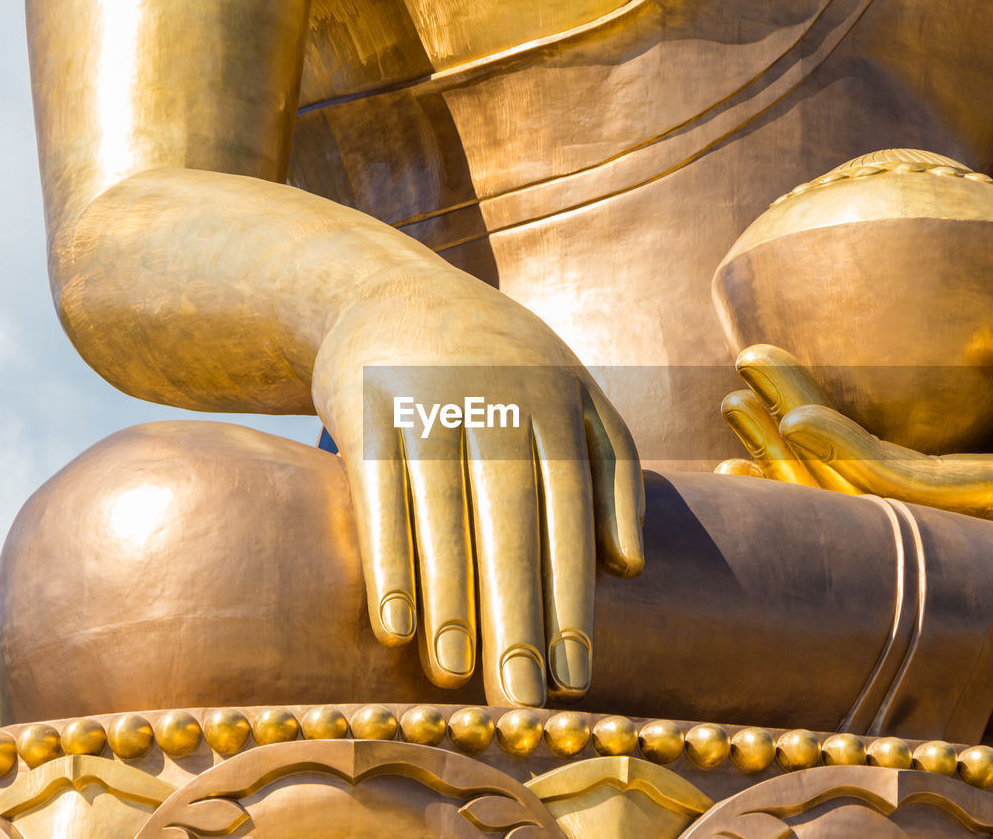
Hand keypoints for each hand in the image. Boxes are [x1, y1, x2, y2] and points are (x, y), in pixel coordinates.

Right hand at [313, 273, 643, 706]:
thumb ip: (612, 470)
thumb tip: (628, 569)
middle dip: (516, 614)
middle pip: (510, 520)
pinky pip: (376, 494)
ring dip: (448, 599)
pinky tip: (395, 625)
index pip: (570, 513)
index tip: (575, 677)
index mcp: (555, 401)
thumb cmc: (500, 363)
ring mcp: (426, 400)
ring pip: (442, 513)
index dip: (572, 597)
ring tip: (454, 677)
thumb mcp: (573, 394)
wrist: (388, 290)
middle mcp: (494, 398)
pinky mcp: (364, 408)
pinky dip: (387, 559)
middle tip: (520, 702)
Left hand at [717, 336, 992, 533]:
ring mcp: (945, 526)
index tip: (783, 408)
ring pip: (845, 501)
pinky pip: (859, 503)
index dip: (841, 447)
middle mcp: (957, 526)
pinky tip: (765, 455)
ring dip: (785, 454)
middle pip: (852, 485)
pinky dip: (807, 479)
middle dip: (790, 428)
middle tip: (740, 364)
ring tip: (731, 403)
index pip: (902, 482)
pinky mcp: (944, 517)